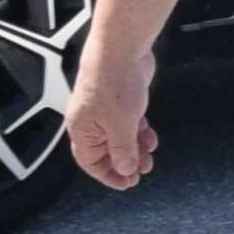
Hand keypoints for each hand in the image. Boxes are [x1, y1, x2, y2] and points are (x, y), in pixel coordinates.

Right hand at [68, 43, 160, 190]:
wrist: (121, 50)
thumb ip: (123, 150)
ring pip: (120, 138)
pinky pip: (128, 124)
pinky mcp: (120, 101)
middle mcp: (91, 122)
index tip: (127, 183)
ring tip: (150, 156)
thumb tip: (125, 169)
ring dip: (135, 148)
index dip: (108, 175)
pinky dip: (139, 132)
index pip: (90, 162)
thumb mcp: (121, 125)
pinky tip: (151, 137)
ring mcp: (105, 110)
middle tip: (144, 170)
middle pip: (106, 151)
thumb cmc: (114, 85)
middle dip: (125, 162)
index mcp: (82, 130)